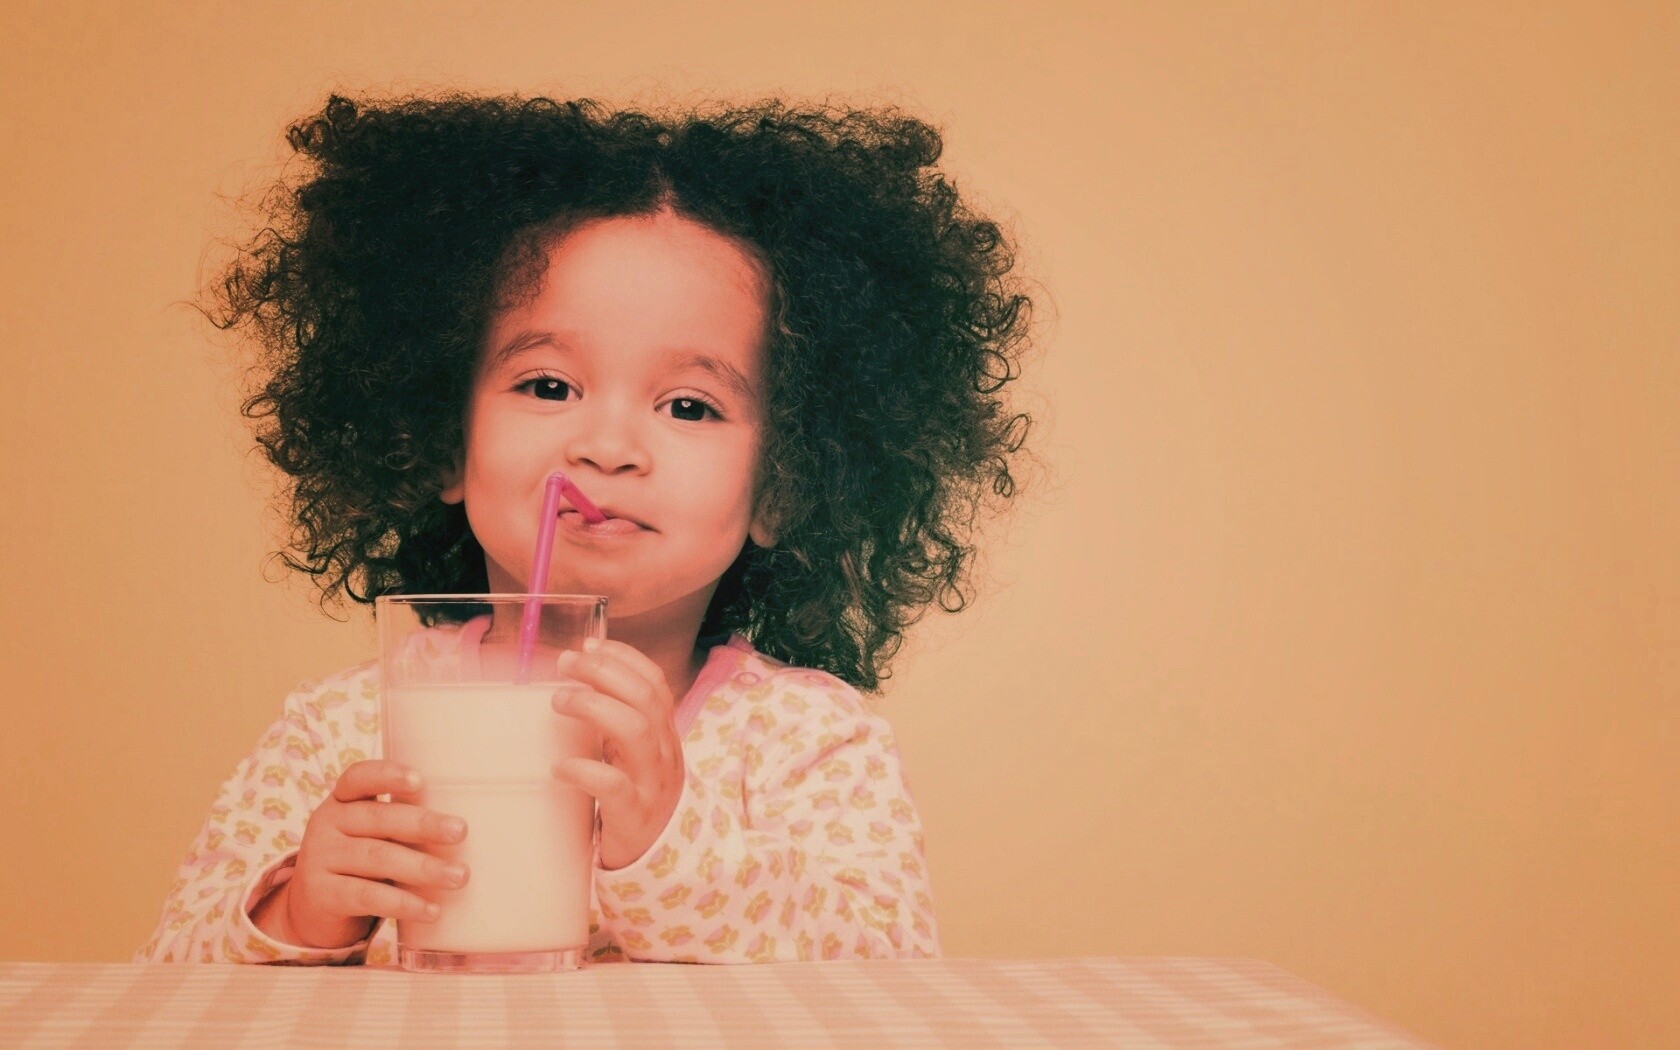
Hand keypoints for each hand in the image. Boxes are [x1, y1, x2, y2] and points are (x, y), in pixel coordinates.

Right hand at [263, 760, 468, 949]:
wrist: (313, 907)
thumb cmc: (361, 860)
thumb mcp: (373, 834)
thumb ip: (403, 823)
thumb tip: (465, 828)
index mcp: (344, 800)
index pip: (358, 777)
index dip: (387, 775)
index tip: (419, 782)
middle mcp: (327, 823)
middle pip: (378, 819)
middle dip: (423, 825)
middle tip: (460, 832)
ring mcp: (320, 859)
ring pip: (376, 859)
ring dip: (422, 868)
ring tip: (459, 876)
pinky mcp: (322, 895)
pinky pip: (367, 897)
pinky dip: (403, 904)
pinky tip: (431, 910)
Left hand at [550, 638, 686, 870]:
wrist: (664, 857)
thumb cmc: (638, 795)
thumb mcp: (635, 754)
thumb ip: (617, 720)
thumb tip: (578, 678)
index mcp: (664, 732)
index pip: (654, 681)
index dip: (623, 657)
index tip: (588, 645)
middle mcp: (664, 752)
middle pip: (644, 697)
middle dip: (604, 672)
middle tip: (565, 665)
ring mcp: (652, 783)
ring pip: (635, 732)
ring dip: (594, 707)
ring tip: (559, 701)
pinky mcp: (634, 815)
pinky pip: (614, 787)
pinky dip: (584, 771)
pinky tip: (559, 766)